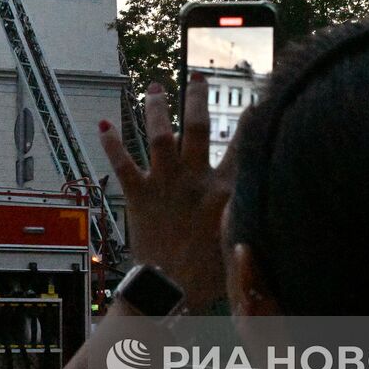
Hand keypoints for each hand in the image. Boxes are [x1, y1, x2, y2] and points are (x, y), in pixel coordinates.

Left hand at [98, 75, 238, 312]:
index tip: (256, 99)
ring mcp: (164, 184)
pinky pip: (122, 164)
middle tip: (196, 77)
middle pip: (196, 127)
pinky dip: (111, 143)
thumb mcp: (240, 241)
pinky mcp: (138, 196)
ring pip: (158, 135)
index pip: (243, 146)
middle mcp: (195, 180)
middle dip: (196, 97)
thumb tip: (265, 200)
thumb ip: (247, 215)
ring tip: (152, 89)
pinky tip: (103, 125)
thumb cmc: (208, 278)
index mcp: (225, 191)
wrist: (169, 292)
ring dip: (154, 108)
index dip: (251, 119)